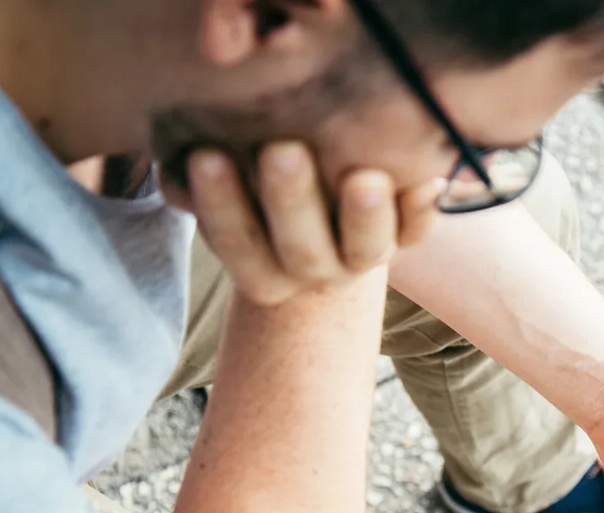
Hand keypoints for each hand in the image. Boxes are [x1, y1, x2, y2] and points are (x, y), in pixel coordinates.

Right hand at [162, 142, 442, 305]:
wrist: (324, 209)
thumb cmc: (258, 184)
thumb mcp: (228, 178)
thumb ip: (202, 173)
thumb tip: (175, 164)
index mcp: (263, 268)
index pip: (239, 244)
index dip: (221, 207)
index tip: (206, 155)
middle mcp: (315, 270)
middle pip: (303, 252)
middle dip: (291, 202)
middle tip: (282, 151)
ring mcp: (363, 257)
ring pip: (366, 250)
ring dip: (366, 216)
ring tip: (364, 178)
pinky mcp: (404, 238)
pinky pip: (417, 234)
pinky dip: (423, 211)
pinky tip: (428, 180)